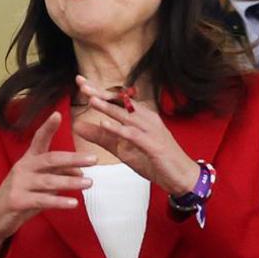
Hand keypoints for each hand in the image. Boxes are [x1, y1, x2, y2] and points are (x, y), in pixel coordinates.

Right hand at [0, 111, 95, 257]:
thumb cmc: (21, 195)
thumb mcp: (39, 182)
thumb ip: (58, 174)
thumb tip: (81, 172)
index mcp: (29, 159)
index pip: (39, 139)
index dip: (48, 127)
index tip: (58, 114)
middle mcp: (23, 168)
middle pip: (50, 159)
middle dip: (73, 158)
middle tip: (94, 159)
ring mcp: (19, 184)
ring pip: (49, 181)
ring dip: (71, 182)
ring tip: (89, 183)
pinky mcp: (18, 200)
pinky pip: (42, 200)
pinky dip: (59, 201)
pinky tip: (73, 203)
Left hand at [71, 76, 199, 195]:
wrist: (181, 176)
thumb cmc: (154, 160)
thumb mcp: (122, 148)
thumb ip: (101, 137)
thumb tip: (77, 127)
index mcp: (140, 116)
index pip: (118, 99)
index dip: (99, 90)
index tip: (80, 81)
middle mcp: (147, 119)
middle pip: (121, 102)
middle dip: (101, 93)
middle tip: (82, 85)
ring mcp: (151, 130)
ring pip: (127, 116)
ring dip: (108, 108)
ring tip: (91, 100)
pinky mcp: (154, 145)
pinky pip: (134, 135)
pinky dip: (119, 129)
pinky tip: (104, 124)